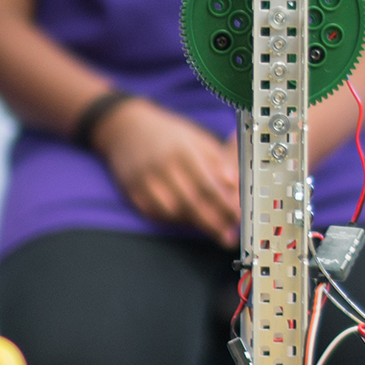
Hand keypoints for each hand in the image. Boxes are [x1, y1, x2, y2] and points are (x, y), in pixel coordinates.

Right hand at [92, 99, 240, 243]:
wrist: (126, 128)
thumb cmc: (169, 137)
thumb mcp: (198, 140)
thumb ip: (219, 161)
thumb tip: (236, 185)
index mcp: (184, 150)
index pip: (208, 184)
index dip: (225, 204)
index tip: (238, 217)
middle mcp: (163, 166)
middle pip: (192, 202)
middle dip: (214, 223)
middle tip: (228, 235)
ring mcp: (145, 180)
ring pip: (174, 212)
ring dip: (195, 223)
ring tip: (213, 229)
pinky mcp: (133, 192)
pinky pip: (157, 214)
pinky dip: (174, 220)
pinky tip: (187, 220)